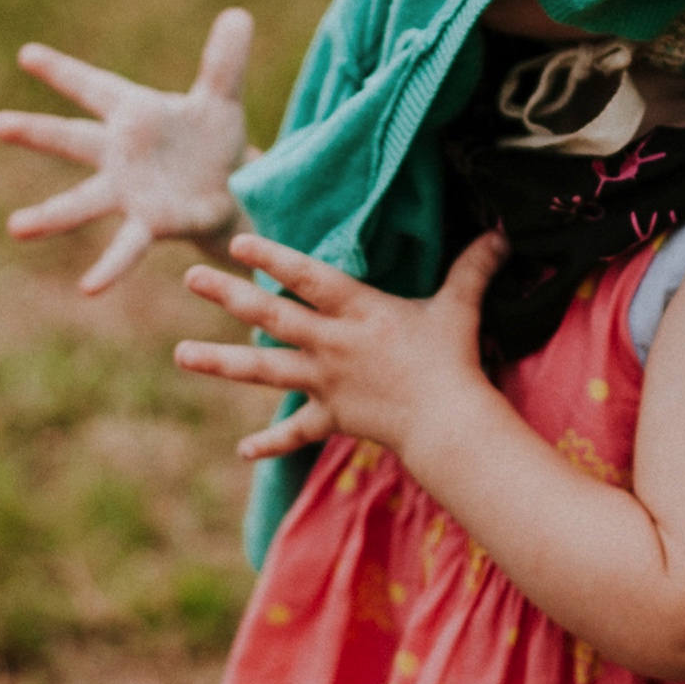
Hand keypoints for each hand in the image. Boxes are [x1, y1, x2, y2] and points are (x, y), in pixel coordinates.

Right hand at [0, 9, 253, 293]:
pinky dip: (108, 267)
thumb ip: (224, 61)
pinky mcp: (150, 224)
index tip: (27, 54)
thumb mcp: (222, 99)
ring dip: (50, 217)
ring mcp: (129, 193)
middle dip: (37, 132)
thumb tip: (239, 14)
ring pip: (82, 202)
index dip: (63, 71)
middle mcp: (120, 155)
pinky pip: (124, 248)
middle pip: (72, 139)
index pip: (94, 87)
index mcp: (133, 115)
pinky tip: (88, 288)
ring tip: (16, 229)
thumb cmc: (214, 142)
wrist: (233, 192)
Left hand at [174, 229, 507, 461]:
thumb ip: (474, 267)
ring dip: (220, 363)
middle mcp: (331, 343)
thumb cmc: (452, 359)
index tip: (237, 242)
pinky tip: (242, 451)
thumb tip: (504, 232)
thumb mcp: (459, 306)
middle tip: (190, 277)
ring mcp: (326, 382)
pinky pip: (297, 432)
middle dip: (229, 294)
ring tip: (180, 355)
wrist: (447, 423)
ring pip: (264, 370)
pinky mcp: (332, 417)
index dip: (272, 257)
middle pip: (271, 315)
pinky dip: (271, 443)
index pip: (307, 276)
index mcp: (357, 311)